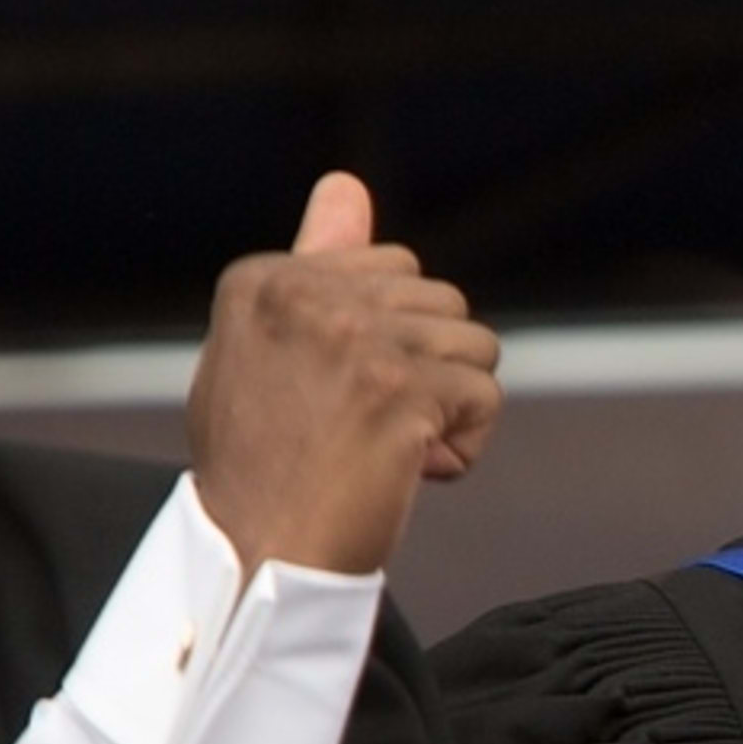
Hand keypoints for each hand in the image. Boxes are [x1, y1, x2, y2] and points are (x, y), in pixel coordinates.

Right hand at [187, 171, 503, 579]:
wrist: (258, 559)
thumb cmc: (263, 468)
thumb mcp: (266, 352)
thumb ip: (314, 265)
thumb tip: (347, 184)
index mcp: (265, 279)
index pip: (389, 268)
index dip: (386, 342)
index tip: (335, 398)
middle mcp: (306, 296)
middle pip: (439, 300)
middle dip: (427, 368)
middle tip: (368, 429)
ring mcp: (354, 339)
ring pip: (472, 344)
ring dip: (449, 406)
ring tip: (390, 451)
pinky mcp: (400, 389)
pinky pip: (484, 396)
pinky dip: (464, 444)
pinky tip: (413, 473)